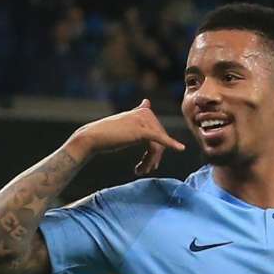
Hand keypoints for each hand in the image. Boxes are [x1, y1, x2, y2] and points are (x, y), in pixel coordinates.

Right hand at [69, 99, 184, 174]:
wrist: (93, 137)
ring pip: (158, 145)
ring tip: (141, 170)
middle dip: (153, 158)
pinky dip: (171, 144)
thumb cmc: (108, 134)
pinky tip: (180, 149)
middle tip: (143, 170)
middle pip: (160, 140)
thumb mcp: (127, 122)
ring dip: (151, 161)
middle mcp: (146, 113)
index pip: (158, 132)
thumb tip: (147, 102)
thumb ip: (139, 115)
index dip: (157, 149)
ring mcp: (144, 121)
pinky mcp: (142, 130)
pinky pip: (159, 140)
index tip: (150, 164)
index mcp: (143, 111)